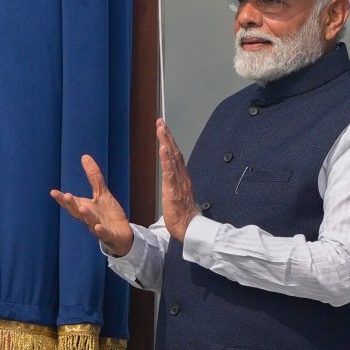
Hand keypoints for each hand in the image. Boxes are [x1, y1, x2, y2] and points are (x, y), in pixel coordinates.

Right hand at [50, 154, 135, 256]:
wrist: (121, 234)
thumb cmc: (108, 214)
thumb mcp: (102, 193)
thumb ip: (93, 176)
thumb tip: (85, 156)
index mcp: (85, 207)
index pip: (71, 203)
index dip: (62, 198)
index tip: (53, 192)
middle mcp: (88, 218)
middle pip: (77, 212)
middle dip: (71, 204)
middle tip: (66, 195)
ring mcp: (97, 227)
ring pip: (90, 221)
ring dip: (85, 215)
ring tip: (82, 207)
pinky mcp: (109, 235)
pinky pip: (103, 233)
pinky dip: (100, 230)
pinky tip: (97, 226)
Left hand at [157, 119, 197, 240]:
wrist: (189, 228)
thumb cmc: (183, 214)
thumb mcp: (177, 195)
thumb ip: (176, 184)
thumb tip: (172, 177)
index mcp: (181, 178)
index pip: (175, 155)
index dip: (169, 141)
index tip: (163, 128)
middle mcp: (181, 176)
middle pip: (174, 152)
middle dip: (167, 135)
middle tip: (160, 121)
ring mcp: (179, 182)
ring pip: (172, 158)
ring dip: (166, 141)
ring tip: (161, 128)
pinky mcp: (174, 190)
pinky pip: (170, 172)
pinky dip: (166, 160)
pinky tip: (163, 149)